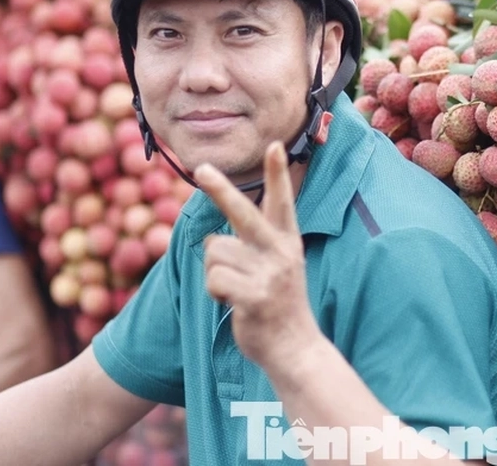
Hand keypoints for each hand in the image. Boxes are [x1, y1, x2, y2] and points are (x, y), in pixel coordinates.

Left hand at [195, 142, 321, 369]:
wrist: (295, 350)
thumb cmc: (278, 306)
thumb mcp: (276, 269)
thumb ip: (251, 249)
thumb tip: (210, 239)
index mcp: (287, 241)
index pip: (281, 202)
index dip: (276, 174)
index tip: (274, 146)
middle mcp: (279, 252)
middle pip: (242, 212)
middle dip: (219, 189)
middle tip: (200, 168)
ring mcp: (268, 274)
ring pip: (215, 251)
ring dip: (214, 272)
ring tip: (236, 291)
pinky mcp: (255, 296)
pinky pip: (214, 279)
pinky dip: (214, 292)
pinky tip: (231, 304)